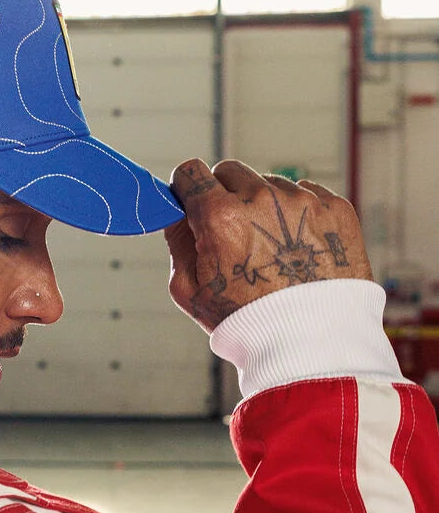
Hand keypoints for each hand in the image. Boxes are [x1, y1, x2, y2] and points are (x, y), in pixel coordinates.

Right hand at [164, 159, 372, 332]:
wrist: (311, 341)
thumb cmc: (247, 321)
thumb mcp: (189, 290)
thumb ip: (177, 243)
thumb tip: (177, 213)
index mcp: (220, 216)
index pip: (190, 171)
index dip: (186, 188)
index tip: (191, 202)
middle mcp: (262, 199)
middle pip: (230, 171)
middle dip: (223, 193)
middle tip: (230, 230)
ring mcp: (303, 201)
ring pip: (270, 183)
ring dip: (263, 205)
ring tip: (270, 248)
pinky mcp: (336, 209)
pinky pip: (307, 195)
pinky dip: (298, 215)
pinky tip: (296, 249)